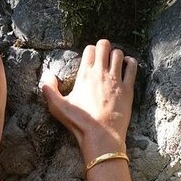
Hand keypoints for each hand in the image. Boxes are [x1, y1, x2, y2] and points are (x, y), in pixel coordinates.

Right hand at [40, 41, 137, 158]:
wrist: (101, 134)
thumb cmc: (79, 122)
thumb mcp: (57, 107)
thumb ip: (49, 89)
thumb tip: (47, 76)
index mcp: (85, 74)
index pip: (89, 49)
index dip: (90, 51)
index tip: (90, 58)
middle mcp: (101, 73)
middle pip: (104, 46)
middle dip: (103, 47)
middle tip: (103, 56)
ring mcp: (116, 79)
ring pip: (119, 54)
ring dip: (116, 55)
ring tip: (114, 62)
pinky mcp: (128, 88)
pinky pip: (132, 67)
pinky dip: (130, 62)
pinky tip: (126, 66)